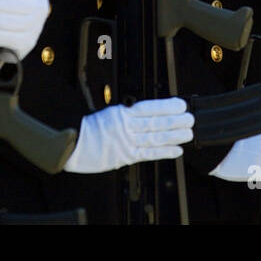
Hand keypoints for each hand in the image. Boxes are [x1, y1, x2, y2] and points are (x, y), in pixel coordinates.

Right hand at [63, 98, 193, 173]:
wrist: (71, 145)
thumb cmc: (88, 130)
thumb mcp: (107, 116)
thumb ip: (126, 117)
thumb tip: (147, 115)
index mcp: (122, 113)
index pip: (149, 107)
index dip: (166, 106)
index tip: (180, 104)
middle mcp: (126, 127)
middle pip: (155, 122)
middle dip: (175, 121)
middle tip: (190, 119)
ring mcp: (126, 142)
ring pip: (154, 137)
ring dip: (174, 136)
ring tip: (188, 134)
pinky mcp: (124, 156)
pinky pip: (147, 154)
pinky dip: (163, 152)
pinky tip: (176, 150)